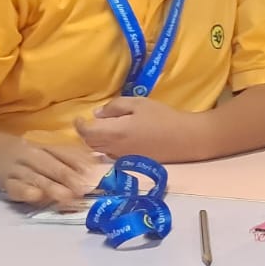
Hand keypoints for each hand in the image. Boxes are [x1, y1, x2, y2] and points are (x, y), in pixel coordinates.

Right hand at [0, 139, 98, 205]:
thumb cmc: (25, 157)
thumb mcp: (43, 153)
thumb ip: (67, 158)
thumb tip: (98, 164)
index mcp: (44, 147)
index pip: (63, 153)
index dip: (78, 163)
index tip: (93, 174)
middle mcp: (31, 155)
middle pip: (50, 164)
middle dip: (68, 177)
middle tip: (83, 189)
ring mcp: (17, 168)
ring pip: (35, 177)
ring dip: (51, 187)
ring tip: (67, 197)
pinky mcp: (4, 182)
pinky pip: (14, 187)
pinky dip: (24, 191)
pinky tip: (35, 197)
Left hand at [74, 96, 202, 160]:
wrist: (186, 139)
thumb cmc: (163, 118)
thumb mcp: (139, 103)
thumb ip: (115, 107)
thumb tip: (97, 115)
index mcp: (114, 132)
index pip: (86, 132)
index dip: (79, 125)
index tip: (79, 117)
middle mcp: (115, 148)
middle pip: (90, 143)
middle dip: (86, 133)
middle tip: (90, 122)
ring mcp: (123, 157)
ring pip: (100, 150)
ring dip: (96, 141)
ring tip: (103, 129)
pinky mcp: (132, 162)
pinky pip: (112, 155)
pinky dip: (108, 146)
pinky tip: (118, 138)